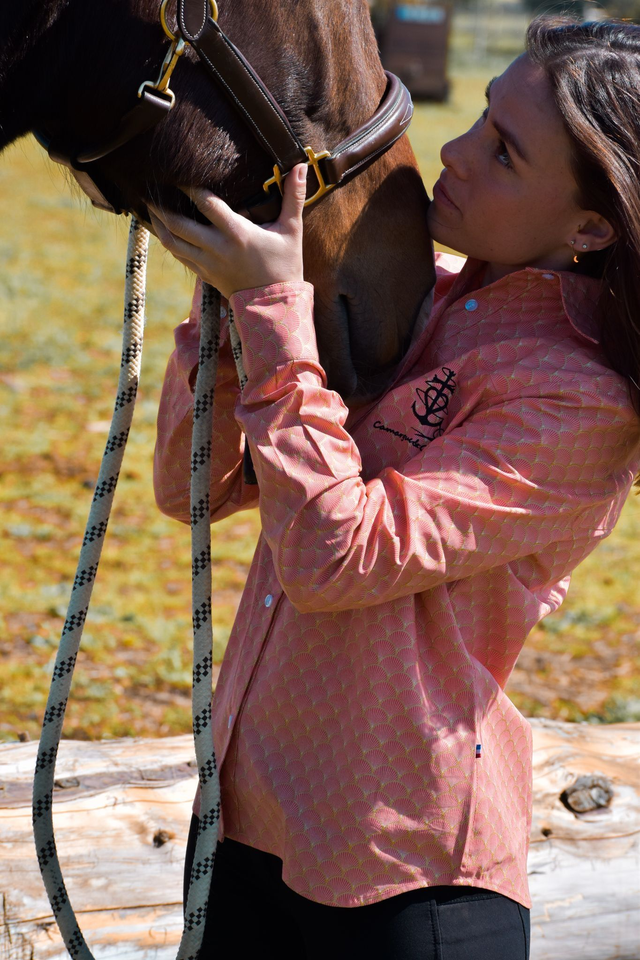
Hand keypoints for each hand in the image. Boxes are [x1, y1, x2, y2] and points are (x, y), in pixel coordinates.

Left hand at [148, 163, 307, 299]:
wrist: (275, 306)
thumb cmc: (286, 266)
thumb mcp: (292, 230)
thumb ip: (294, 196)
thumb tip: (302, 165)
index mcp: (237, 234)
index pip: (206, 204)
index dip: (189, 187)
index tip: (177, 172)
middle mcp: (217, 248)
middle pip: (178, 225)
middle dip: (161, 206)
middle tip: (150, 189)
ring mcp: (208, 264)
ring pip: (172, 242)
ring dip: (158, 224)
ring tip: (149, 207)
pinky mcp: (204, 275)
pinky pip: (178, 256)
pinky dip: (167, 241)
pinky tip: (160, 229)